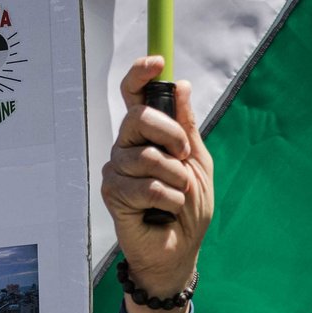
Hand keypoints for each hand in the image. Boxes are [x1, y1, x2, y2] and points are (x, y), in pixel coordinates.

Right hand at [102, 56, 212, 312]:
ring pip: (147, 156)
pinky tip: (166, 211)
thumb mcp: (198, 163)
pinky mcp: (114, 193)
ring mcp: (117, 169)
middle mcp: (127, 146)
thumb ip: (188, 127)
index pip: (134, 96)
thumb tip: (182, 86)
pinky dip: (168, 200)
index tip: (158, 63)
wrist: (180, 250)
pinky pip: (145, 186)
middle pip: (138, 117)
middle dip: (171, 135)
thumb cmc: (187, 208)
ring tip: (179, 195)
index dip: (140, 74)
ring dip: (176, 179)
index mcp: (147, 135)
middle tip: (184, 156)